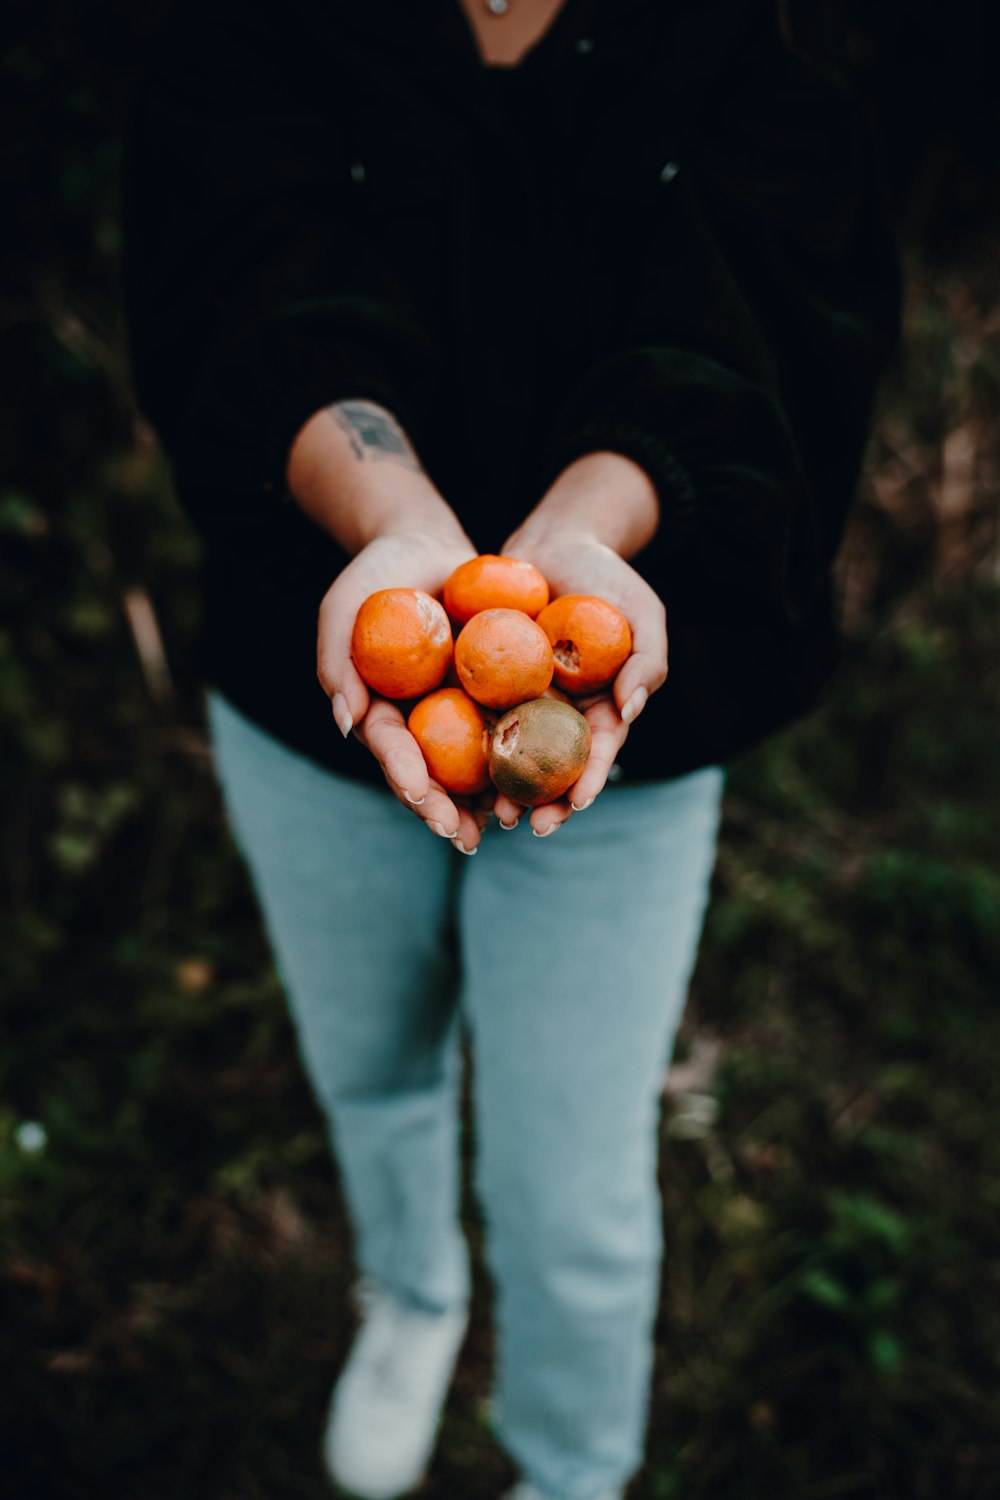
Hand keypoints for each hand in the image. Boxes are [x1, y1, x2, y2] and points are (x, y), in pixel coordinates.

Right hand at [316, 526, 493, 852]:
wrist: (425, 546)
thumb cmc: (375, 576)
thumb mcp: (342, 608)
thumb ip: (338, 663)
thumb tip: (344, 723)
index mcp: (381, 711)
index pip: (391, 749)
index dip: (403, 774)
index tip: (417, 794)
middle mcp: (421, 720)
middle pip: (432, 773)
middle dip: (445, 809)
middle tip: (463, 837)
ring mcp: (458, 710)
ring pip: (473, 765)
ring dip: (487, 801)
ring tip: (506, 826)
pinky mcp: (495, 693)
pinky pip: (511, 728)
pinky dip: (524, 757)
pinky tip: (543, 782)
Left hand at [493, 532, 667, 834]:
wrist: (556, 542)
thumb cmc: (608, 576)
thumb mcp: (643, 613)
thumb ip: (647, 660)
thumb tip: (629, 709)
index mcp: (601, 707)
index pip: (596, 753)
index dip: (587, 781)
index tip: (576, 804)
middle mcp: (560, 712)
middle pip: (551, 767)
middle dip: (542, 802)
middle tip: (527, 826)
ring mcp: (523, 699)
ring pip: (511, 754)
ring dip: (503, 788)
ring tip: (490, 814)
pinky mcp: (488, 683)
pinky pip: (476, 717)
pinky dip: (467, 745)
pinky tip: (452, 770)